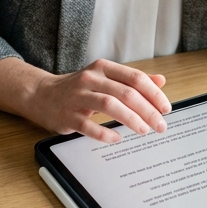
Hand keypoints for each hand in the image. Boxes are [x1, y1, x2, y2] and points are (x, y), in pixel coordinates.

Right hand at [0, 56, 171, 143]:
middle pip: (125, 93)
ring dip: (131, 119)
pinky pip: (88, 126)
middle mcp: (90, 79)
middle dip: (147, 111)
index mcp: (102, 68)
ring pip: (109, 105)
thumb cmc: (78, 88)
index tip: (166, 108)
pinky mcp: (67, 115)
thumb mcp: (105, 78)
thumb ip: (132, 80)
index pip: (134, 78)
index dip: (153, 93)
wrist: (40, 94)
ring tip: (144, 131)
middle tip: (160, 125)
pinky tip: (117, 139)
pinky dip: (105, 133)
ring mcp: (77, 97)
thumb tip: (160, 81)